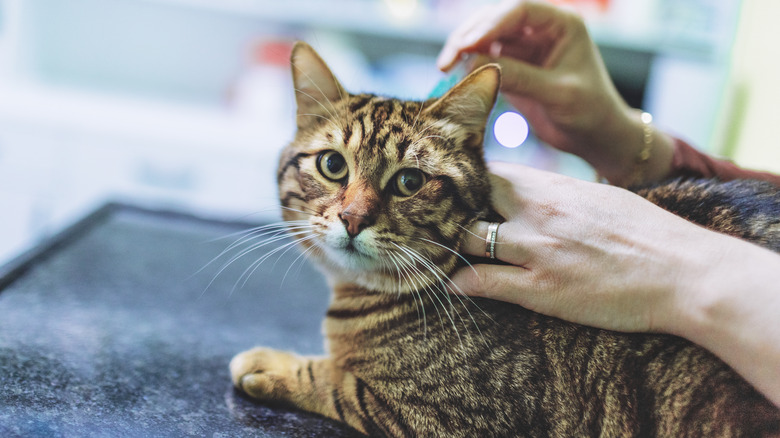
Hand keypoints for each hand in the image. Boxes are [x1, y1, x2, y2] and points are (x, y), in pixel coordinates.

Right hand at [437, 0, 673, 185]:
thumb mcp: (558, 93)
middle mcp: (540, 30)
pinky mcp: (513, 68)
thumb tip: (475, 65)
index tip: (465, 45)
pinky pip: (484, 60)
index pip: (518, 12)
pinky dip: (469, 68)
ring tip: (446, 69)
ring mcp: (524, 48)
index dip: (488, 25)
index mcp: (560, 24)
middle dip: (468, 37)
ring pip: (485, 39)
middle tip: (446, 61)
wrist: (595, 136)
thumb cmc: (590, 111)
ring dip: (464, 51)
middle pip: (494, 20)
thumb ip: (519, 77)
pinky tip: (457, 79)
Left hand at [451, 161, 702, 331]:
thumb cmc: (647, 233)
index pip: (489, 171)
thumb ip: (561, 192)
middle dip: (449, 209)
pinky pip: (482, 283)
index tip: (453, 192)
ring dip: (450, 246)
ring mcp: (536, 250)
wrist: (684, 271)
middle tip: (436, 223)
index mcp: (553, 186)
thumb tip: (538, 189)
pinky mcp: (541, 289)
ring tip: (439, 254)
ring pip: (466, 238)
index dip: (465, 182)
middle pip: (467, 199)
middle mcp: (536, 211)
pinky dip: (461, 283)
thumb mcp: (600, 196)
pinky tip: (453, 285)